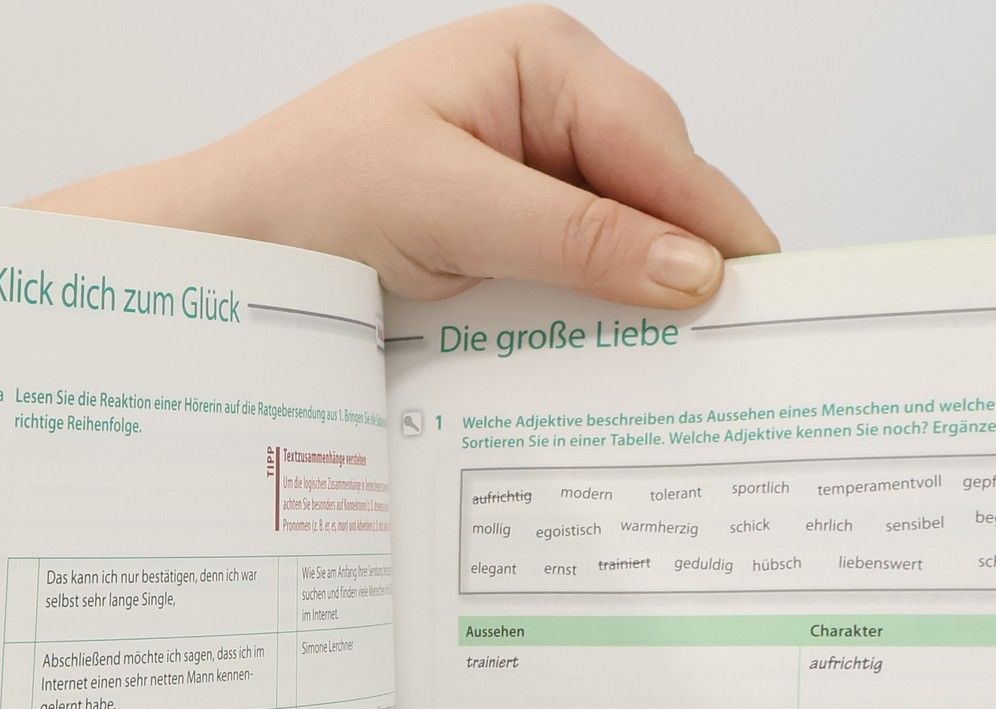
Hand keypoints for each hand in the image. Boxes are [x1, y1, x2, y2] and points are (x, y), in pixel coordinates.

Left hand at [36, 6, 777, 306]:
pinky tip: (618, 353)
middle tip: (733, 345)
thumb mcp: (453, 207)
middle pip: (658, 190)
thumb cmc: (313, 191)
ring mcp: (537, 173)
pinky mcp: (519, 235)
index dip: (713, 220)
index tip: (765, 291)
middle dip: (686, 261)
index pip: (657, 143)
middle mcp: (550, 107)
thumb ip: (577, 238)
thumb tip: (692, 270)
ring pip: (631, 238)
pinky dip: (606, 314)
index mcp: (543, 61)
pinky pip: (590, 272)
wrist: (230, 247)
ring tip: (687, 360)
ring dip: (647, 296)